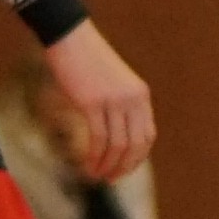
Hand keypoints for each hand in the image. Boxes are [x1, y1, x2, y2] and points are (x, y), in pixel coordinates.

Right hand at [40, 23, 157, 183]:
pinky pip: (99, 138)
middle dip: (124, 166)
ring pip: (117, 145)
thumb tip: (116, 137)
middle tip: (110, 180)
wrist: (70, 38)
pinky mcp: (92, 102)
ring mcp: (114, 100)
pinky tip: (87, 165)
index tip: (124, 170)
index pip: (147, 136)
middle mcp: (133, 99)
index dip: (137, 158)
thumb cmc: (87, 62)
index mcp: (141, 95)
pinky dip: (94, 156)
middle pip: (135, 145)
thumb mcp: (113, 84)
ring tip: (96, 176)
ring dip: (108, 165)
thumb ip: (119, 107)